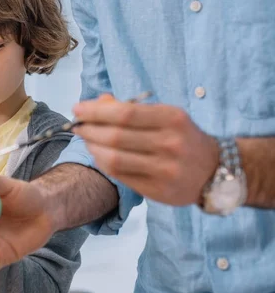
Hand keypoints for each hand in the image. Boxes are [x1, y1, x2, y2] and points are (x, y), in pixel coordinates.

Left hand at [72, 96, 219, 205]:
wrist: (215, 171)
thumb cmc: (182, 137)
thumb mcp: (165, 116)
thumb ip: (132, 108)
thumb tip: (98, 101)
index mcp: (173, 119)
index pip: (125, 112)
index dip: (96, 111)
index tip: (78, 108)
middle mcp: (170, 144)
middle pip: (115, 136)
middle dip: (89, 129)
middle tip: (77, 125)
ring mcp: (164, 170)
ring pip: (113, 158)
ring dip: (92, 147)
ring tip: (85, 139)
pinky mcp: (158, 191)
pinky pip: (119, 175)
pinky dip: (102, 162)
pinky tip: (98, 154)